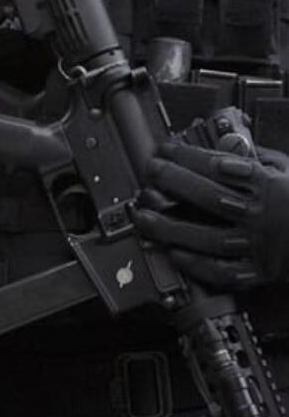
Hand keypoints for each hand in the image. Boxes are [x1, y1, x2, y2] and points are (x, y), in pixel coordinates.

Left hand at [135, 140, 288, 287]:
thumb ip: (259, 158)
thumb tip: (226, 144)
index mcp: (270, 186)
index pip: (219, 166)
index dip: (187, 156)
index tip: (166, 149)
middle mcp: (262, 216)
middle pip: (208, 196)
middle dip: (173, 182)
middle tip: (150, 172)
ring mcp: (260, 247)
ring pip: (208, 237)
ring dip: (171, 227)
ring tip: (145, 217)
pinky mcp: (262, 272)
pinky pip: (224, 272)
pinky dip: (197, 265)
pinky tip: (175, 254)